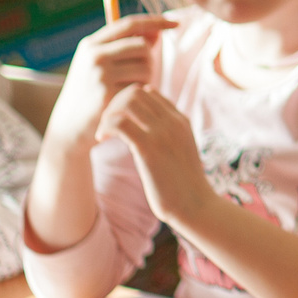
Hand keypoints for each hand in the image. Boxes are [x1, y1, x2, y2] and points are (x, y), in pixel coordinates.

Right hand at [52, 15, 178, 150]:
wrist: (70, 127)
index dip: (155, 21)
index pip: (130, 24)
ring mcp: (100, 74)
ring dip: (147, 79)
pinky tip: (127, 102)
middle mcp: (94, 55)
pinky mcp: (108, 94)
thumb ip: (125, 47)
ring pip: (146, 67)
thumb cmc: (90, 93)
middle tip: (140, 76)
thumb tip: (156, 31)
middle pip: (143, 46)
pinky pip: (142, 87)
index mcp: (91, 44)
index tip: (176, 23)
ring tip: (130, 90)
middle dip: (150, 59)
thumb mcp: (100, 65)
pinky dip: (141, 94)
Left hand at [98, 85, 208, 222]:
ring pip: (127, 102)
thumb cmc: (185, 185)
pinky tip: (102, 139)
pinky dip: (105, 126)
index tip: (118, 121)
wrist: (196, 205)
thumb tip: (148, 133)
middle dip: (114, 104)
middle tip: (106, 125)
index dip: (127, 102)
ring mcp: (162, 133)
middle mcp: (172, 121)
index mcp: (180, 121)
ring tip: (104, 132)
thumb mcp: (181, 152)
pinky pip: (119, 123)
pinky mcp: (148, 148)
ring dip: (108, 113)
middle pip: (136, 92)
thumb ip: (168, 137)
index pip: (149, 93)